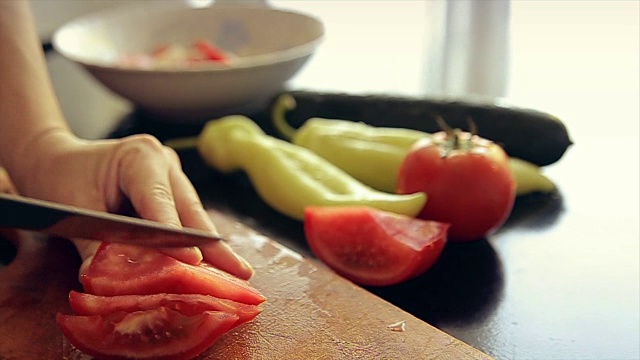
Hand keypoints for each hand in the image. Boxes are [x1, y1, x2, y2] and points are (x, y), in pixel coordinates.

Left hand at [19, 130, 252, 279]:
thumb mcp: (72, 211)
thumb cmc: (60, 177)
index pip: (160, 200)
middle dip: (213, 245)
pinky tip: (214, 264)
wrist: (56, 160)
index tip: (192, 261)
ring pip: (194, 215)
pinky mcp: (171, 189)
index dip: (176, 234)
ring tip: (236, 271)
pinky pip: (185, 218)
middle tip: (241, 271)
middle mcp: (163, 162)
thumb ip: (94, 245)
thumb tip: (109, 279)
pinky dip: (195, 242)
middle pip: (191, 210)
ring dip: (211, 247)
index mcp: (139, 156)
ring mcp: (171, 174)